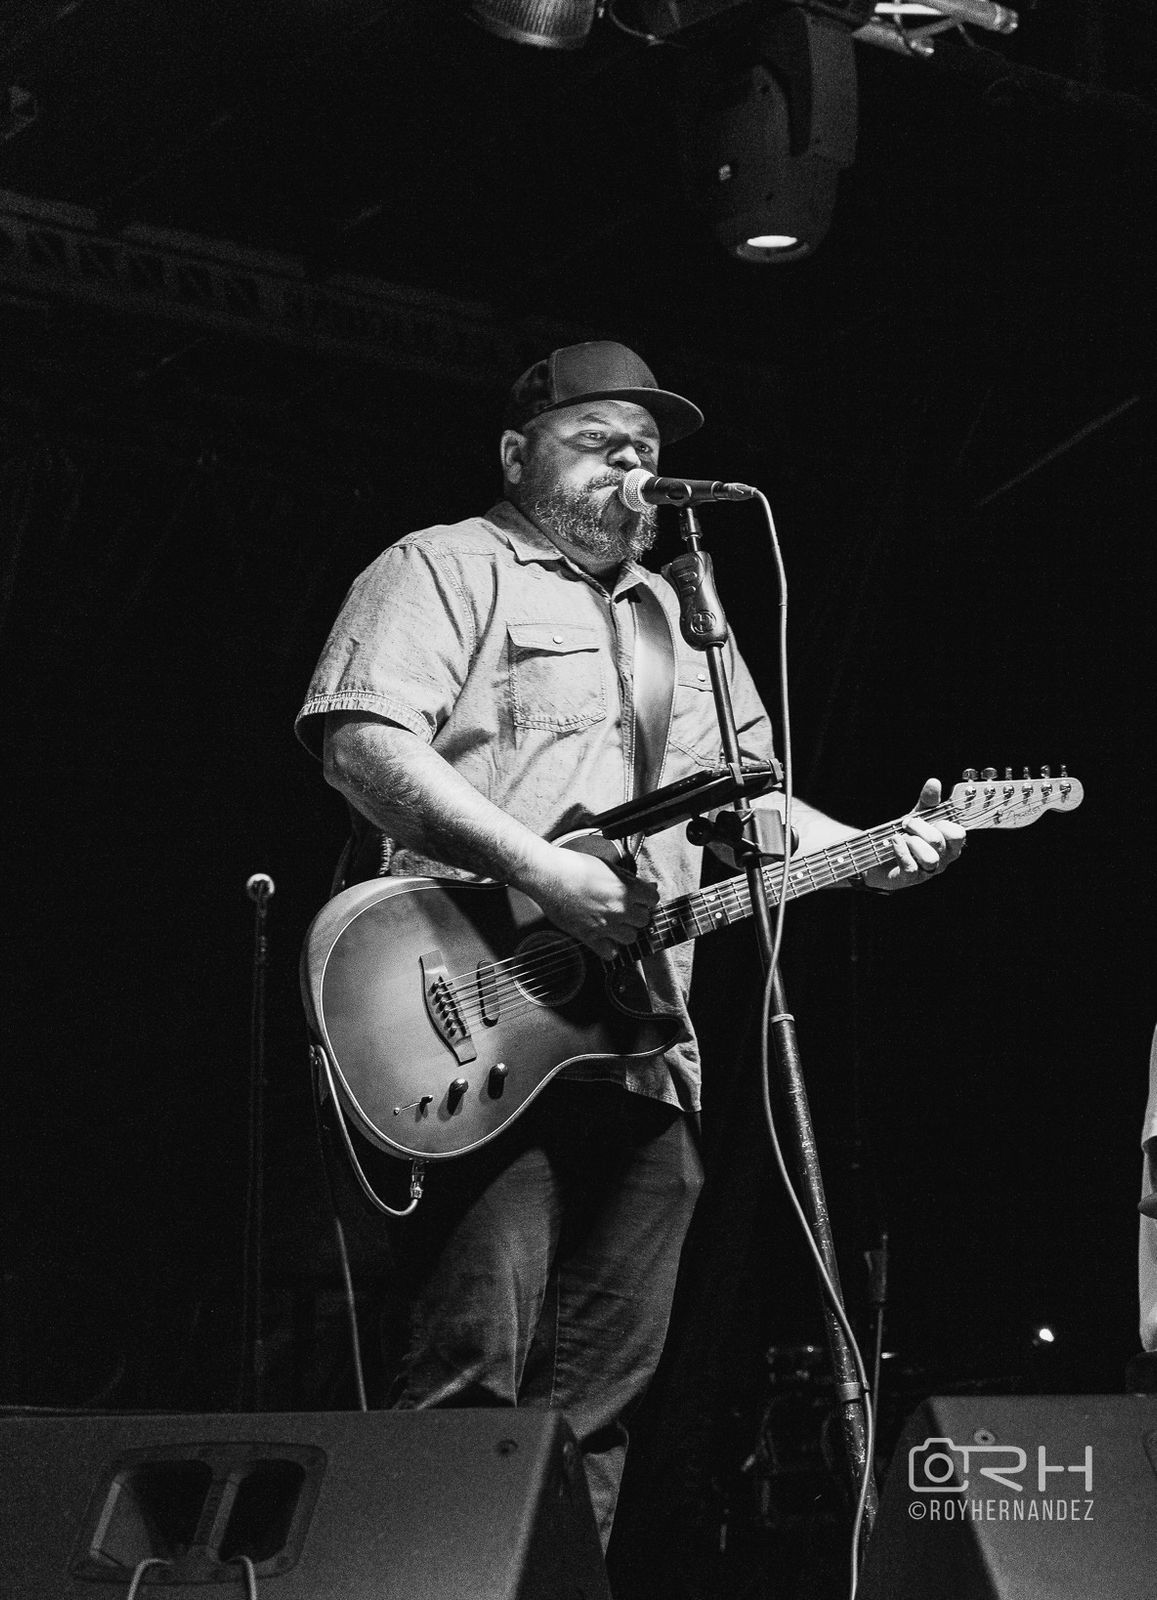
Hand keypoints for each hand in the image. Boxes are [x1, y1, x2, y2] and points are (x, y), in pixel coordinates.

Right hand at [528, 846, 659, 959]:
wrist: (549, 875)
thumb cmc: (576, 866)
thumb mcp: (609, 867)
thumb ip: (631, 880)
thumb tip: (649, 887)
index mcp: (627, 889)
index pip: (653, 900)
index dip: (646, 899)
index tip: (639, 898)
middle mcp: (619, 909)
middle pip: (644, 920)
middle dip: (636, 915)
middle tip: (624, 909)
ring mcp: (605, 925)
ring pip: (630, 938)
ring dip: (624, 931)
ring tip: (613, 922)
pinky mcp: (589, 936)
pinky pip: (610, 952)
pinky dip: (609, 948)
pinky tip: (603, 937)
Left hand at [860, 778, 965, 892]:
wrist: (881, 856)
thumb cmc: (908, 836)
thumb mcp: (919, 816)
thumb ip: (928, 801)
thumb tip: (934, 782)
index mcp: (950, 843)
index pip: (958, 833)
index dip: (942, 822)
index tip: (929, 817)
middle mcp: (943, 859)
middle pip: (938, 841)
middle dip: (919, 827)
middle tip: (907, 824)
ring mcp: (927, 871)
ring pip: (929, 858)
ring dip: (912, 842)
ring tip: (902, 837)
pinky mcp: (909, 879)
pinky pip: (910, 867)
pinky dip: (900, 850)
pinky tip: (894, 841)